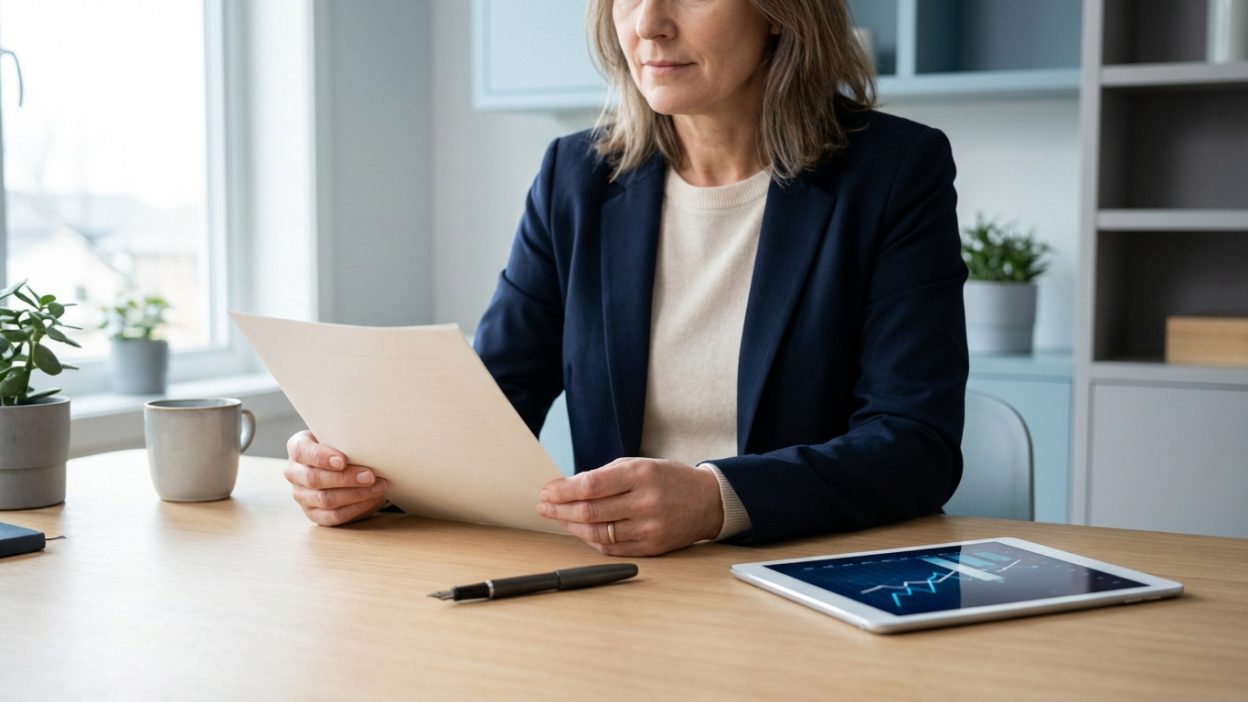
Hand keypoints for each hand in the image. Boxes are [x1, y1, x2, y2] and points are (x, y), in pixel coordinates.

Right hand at [284, 430, 389, 525]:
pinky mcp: (314, 513)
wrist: (341, 465)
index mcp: (297, 448)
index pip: (302, 452)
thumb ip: (345, 439)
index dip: (321, 457)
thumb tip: (369, 444)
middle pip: (315, 479)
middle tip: (370, 476)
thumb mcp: (339, 437)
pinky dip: (356, 508)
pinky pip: (334, 516)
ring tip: (379, 486)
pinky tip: (372, 499)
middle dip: (346, 478)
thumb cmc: (341, 446)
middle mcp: (294, 472)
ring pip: (326, 499)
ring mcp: (302, 495)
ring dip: (356, 494)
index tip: (342, 461)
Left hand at [536, 457, 723, 555]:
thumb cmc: (669, 479)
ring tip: (559, 518)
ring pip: (598, 532)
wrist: (708, 502)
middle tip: (544, 506)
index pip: (592, 485)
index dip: (563, 490)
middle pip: (590, 511)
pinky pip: (612, 547)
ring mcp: (650, 528)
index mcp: (642, 474)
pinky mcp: (652, 548)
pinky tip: (581, 531)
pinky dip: (592, 540)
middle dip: (560, 509)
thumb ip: (605, 476)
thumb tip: (567, 487)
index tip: (547, 491)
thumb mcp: (640, 464)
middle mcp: (646, 502)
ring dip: (572, 526)